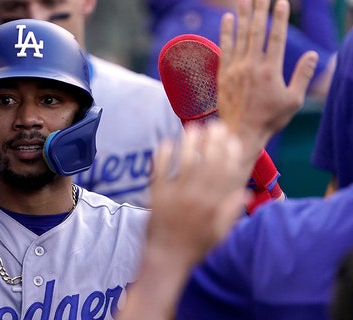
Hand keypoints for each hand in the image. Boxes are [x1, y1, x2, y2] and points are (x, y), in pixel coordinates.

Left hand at [149, 122, 245, 262]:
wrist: (165, 258)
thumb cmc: (194, 247)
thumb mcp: (219, 233)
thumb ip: (231, 211)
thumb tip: (247, 193)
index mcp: (214, 206)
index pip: (226, 173)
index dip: (230, 154)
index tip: (232, 139)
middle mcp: (196, 198)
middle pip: (207, 163)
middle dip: (213, 141)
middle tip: (215, 124)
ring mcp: (175, 195)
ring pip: (185, 163)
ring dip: (189, 143)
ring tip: (193, 127)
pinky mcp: (156, 196)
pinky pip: (160, 171)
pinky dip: (163, 156)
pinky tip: (167, 142)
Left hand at [217, 0, 317, 163]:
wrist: (240, 133)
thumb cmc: (269, 119)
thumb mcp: (293, 100)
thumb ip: (302, 76)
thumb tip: (313, 55)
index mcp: (270, 71)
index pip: (276, 37)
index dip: (279, 18)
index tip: (282, 2)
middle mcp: (251, 66)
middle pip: (257, 31)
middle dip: (261, 10)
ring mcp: (235, 69)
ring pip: (240, 37)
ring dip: (244, 16)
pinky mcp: (223, 74)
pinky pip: (225, 48)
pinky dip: (226, 32)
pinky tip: (228, 18)